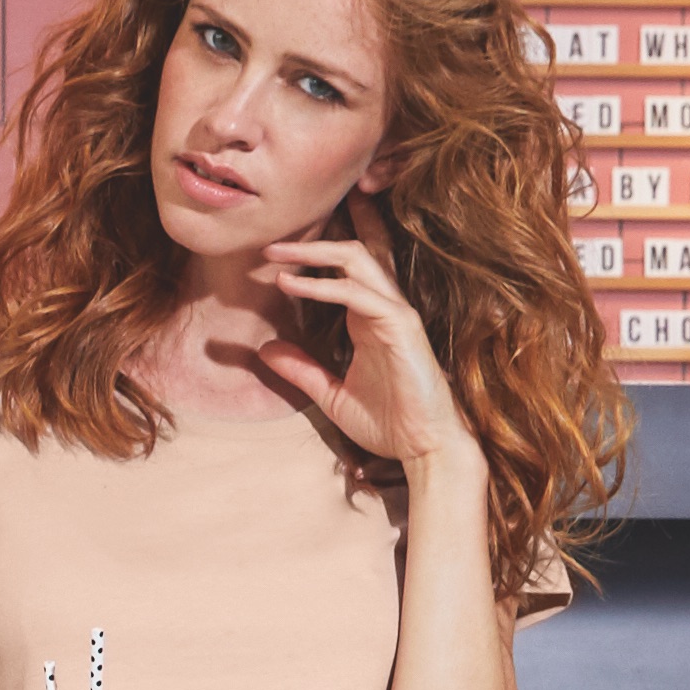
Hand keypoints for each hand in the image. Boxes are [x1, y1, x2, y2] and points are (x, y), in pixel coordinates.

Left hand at [236, 226, 475, 479]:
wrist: (425, 448)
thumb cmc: (388, 423)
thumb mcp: (331, 394)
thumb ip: (301, 369)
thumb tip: (265, 349)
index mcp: (368, 319)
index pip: (347, 269)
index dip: (320, 250)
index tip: (277, 249)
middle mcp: (383, 308)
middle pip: (352, 252)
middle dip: (311, 241)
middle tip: (270, 242)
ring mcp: (395, 313)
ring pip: (356, 260)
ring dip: (312, 252)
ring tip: (273, 253)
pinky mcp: (402, 326)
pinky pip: (357, 294)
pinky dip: (322, 285)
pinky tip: (290, 284)